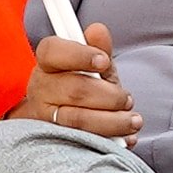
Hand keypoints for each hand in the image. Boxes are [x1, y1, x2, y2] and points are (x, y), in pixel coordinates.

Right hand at [23, 22, 137, 140]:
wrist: (65, 124)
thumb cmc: (82, 89)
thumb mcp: (93, 67)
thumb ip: (98, 49)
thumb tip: (97, 30)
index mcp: (47, 64)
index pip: (52, 51)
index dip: (78, 54)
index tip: (104, 61)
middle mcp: (40, 89)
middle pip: (74, 89)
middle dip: (109, 96)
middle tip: (127, 99)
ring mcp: (44, 117)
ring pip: (78, 120)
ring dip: (113, 121)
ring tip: (132, 120)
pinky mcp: (54, 142)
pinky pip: (82, 142)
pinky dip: (109, 140)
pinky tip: (124, 138)